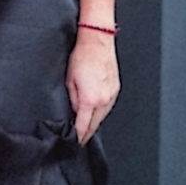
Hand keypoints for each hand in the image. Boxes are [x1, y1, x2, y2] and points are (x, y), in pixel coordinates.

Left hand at [67, 28, 119, 144]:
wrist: (97, 42)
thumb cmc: (82, 57)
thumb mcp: (70, 80)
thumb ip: (73, 99)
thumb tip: (75, 111)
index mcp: (90, 99)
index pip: (84, 126)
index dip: (79, 136)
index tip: (75, 142)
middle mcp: (103, 100)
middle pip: (95, 124)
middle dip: (87, 132)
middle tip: (80, 138)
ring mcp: (112, 95)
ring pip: (103, 116)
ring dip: (95, 122)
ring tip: (86, 127)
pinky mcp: (116, 89)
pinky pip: (108, 106)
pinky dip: (101, 111)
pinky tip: (95, 111)